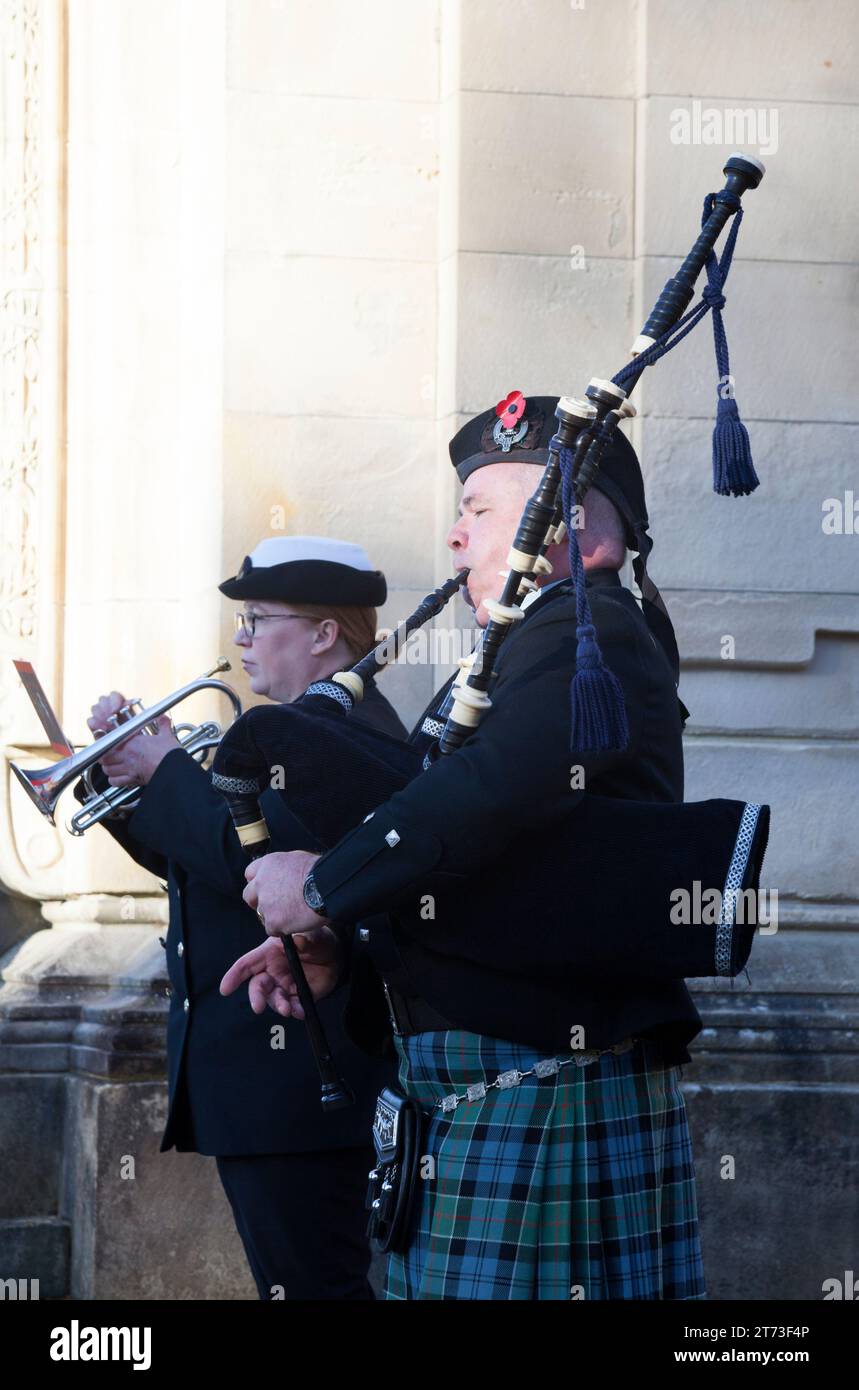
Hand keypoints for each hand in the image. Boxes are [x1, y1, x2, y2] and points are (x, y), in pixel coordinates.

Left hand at [88, 693, 181, 786]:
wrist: (174, 769)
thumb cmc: (169, 754)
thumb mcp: (166, 735)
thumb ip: (162, 725)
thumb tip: (162, 718)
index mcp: (132, 743)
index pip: (110, 740)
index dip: (103, 739)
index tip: (103, 738)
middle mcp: (127, 756)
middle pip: (104, 757)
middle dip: (104, 755)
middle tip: (107, 753)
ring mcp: (128, 769)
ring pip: (107, 770)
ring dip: (107, 767)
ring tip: (111, 765)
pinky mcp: (132, 780)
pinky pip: (115, 782)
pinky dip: (114, 780)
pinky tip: (117, 777)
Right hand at [220, 929, 341, 1017]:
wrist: (335, 954)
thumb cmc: (316, 940)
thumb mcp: (313, 935)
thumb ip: (306, 939)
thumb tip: (300, 940)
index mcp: (269, 954)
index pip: (246, 965)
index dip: (234, 976)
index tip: (225, 989)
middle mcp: (272, 972)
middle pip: (257, 986)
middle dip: (256, 997)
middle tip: (258, 1007)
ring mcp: (284, 986)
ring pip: (274, 999)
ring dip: (278, 1005)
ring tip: (287, 1009)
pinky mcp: (297, 997)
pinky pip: (292, 1006)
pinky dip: (295, 1011)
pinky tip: (300, 1012)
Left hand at [242, 850, 325, 937]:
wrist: (327, 886)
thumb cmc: (320, 872)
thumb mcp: (297, 859)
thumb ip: (283, 868)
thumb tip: (284, 875)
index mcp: (268, 864)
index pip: (250, 874)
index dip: (258, 883)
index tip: (265, 888)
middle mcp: (261, 882)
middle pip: (249, 896)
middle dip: (259, 902)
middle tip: (275, 906)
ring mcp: (265, 903)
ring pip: (263, 914)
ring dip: (275, 916)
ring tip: (295, 914)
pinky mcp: (273, 920)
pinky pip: (273, 929)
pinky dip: (283, 929)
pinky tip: (297, 922)